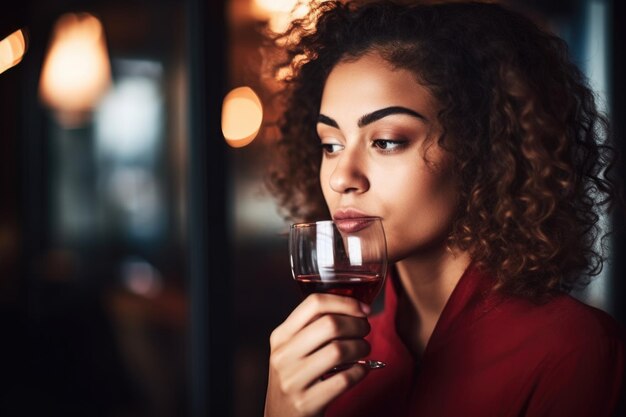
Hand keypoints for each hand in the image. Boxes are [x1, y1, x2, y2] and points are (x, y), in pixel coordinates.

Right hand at [264, 293, 371, 416]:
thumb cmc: (294, 380)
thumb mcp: (292, 351)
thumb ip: (312, 329)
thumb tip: (353, 307)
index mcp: (280, 336)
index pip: (314, 303)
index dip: (345, 302)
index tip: (363, 309)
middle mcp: (283, 355)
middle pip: (330, 324)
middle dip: (358, 325)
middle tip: (365, 331)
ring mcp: (293, 380)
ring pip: (339, 350)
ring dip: (361, 347)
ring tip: (364, 350)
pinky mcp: (306, 403)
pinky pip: (344, 379)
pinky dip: (361, 371)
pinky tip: (361, 370)